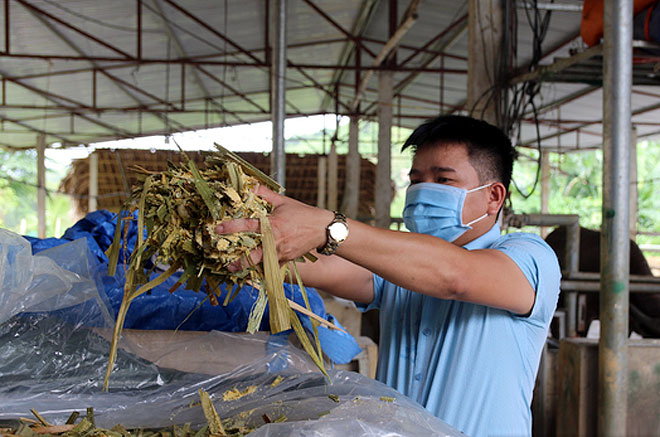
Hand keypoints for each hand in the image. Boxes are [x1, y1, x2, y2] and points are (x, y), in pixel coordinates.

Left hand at [215, 185, 332, 269]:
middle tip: (228, 264)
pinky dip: (263, 269)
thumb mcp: (283, 201)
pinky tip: (255, 270)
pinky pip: (273, 268)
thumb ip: (264, 194)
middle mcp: (276, 241)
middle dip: (240, 262)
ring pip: (263, 265)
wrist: (324, 228)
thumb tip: (249, 185)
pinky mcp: (287, 260)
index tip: (218, 229)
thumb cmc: (303, 213)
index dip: (232, 227)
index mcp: (273, 224)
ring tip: (237, 268)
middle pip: (255, 256)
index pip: (248, 226)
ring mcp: (282, 253)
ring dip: (250, 268)